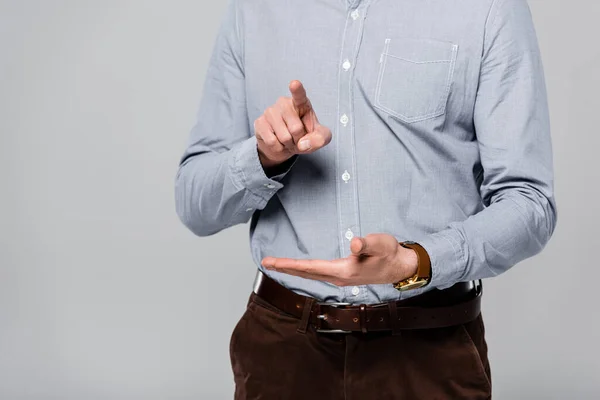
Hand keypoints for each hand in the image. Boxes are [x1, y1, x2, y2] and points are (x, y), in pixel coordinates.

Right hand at [254, 80, 331, 168]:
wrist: (284, 146)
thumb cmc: (303, 136)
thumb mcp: (319, 138)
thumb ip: (321, 139)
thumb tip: (303, 143)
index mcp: (301, 102)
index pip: (299, 95)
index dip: (297, 89)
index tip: (294, 84)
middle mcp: (284, 103)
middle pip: (296, 128)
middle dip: (298, 139)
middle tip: (296, 137)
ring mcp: (270, 111)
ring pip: (284, 137)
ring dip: (288, 144)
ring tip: (287, 139)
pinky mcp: (259, 122)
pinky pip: (272, 142)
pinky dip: (278, 148)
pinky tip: (277, 142)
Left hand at [260, 233, 418, 285]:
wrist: (400, 267)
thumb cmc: (390, 254)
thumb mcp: (380, 244)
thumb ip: (367, 243)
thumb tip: (353, 243)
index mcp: (343, 271)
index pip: (309, 268)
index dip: (289, 265)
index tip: (271, 263)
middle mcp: (338, 277)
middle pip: (306, 273)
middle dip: (285, 268)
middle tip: (265, 263)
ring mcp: (340, 278)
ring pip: (311, 275)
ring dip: (293, 270)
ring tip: (277, 265)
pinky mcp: (344, 275)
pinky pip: (317, 273)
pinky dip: (305, 270)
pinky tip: (301, 268)